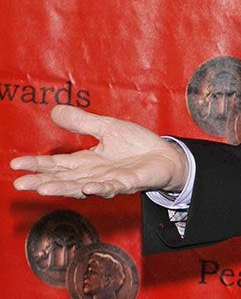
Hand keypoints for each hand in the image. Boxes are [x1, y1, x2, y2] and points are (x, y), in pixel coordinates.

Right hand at [10, 105, 188, 198]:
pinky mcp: (130, 183)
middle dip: (41, 181)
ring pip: (82, 187)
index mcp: (87, 161)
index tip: (16, 164)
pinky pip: (113, 187)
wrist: (166, 155)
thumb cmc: (137, 145)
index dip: (37, 164)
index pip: (57, 164)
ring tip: (43, 188)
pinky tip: (87, 188)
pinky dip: (100, 188)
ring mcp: (111, 180)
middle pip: (63, 179)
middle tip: (20, 184)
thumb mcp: (107, 128)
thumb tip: (55, 110)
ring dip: (64, 188)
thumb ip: (82, 122)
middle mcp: (94, 174)